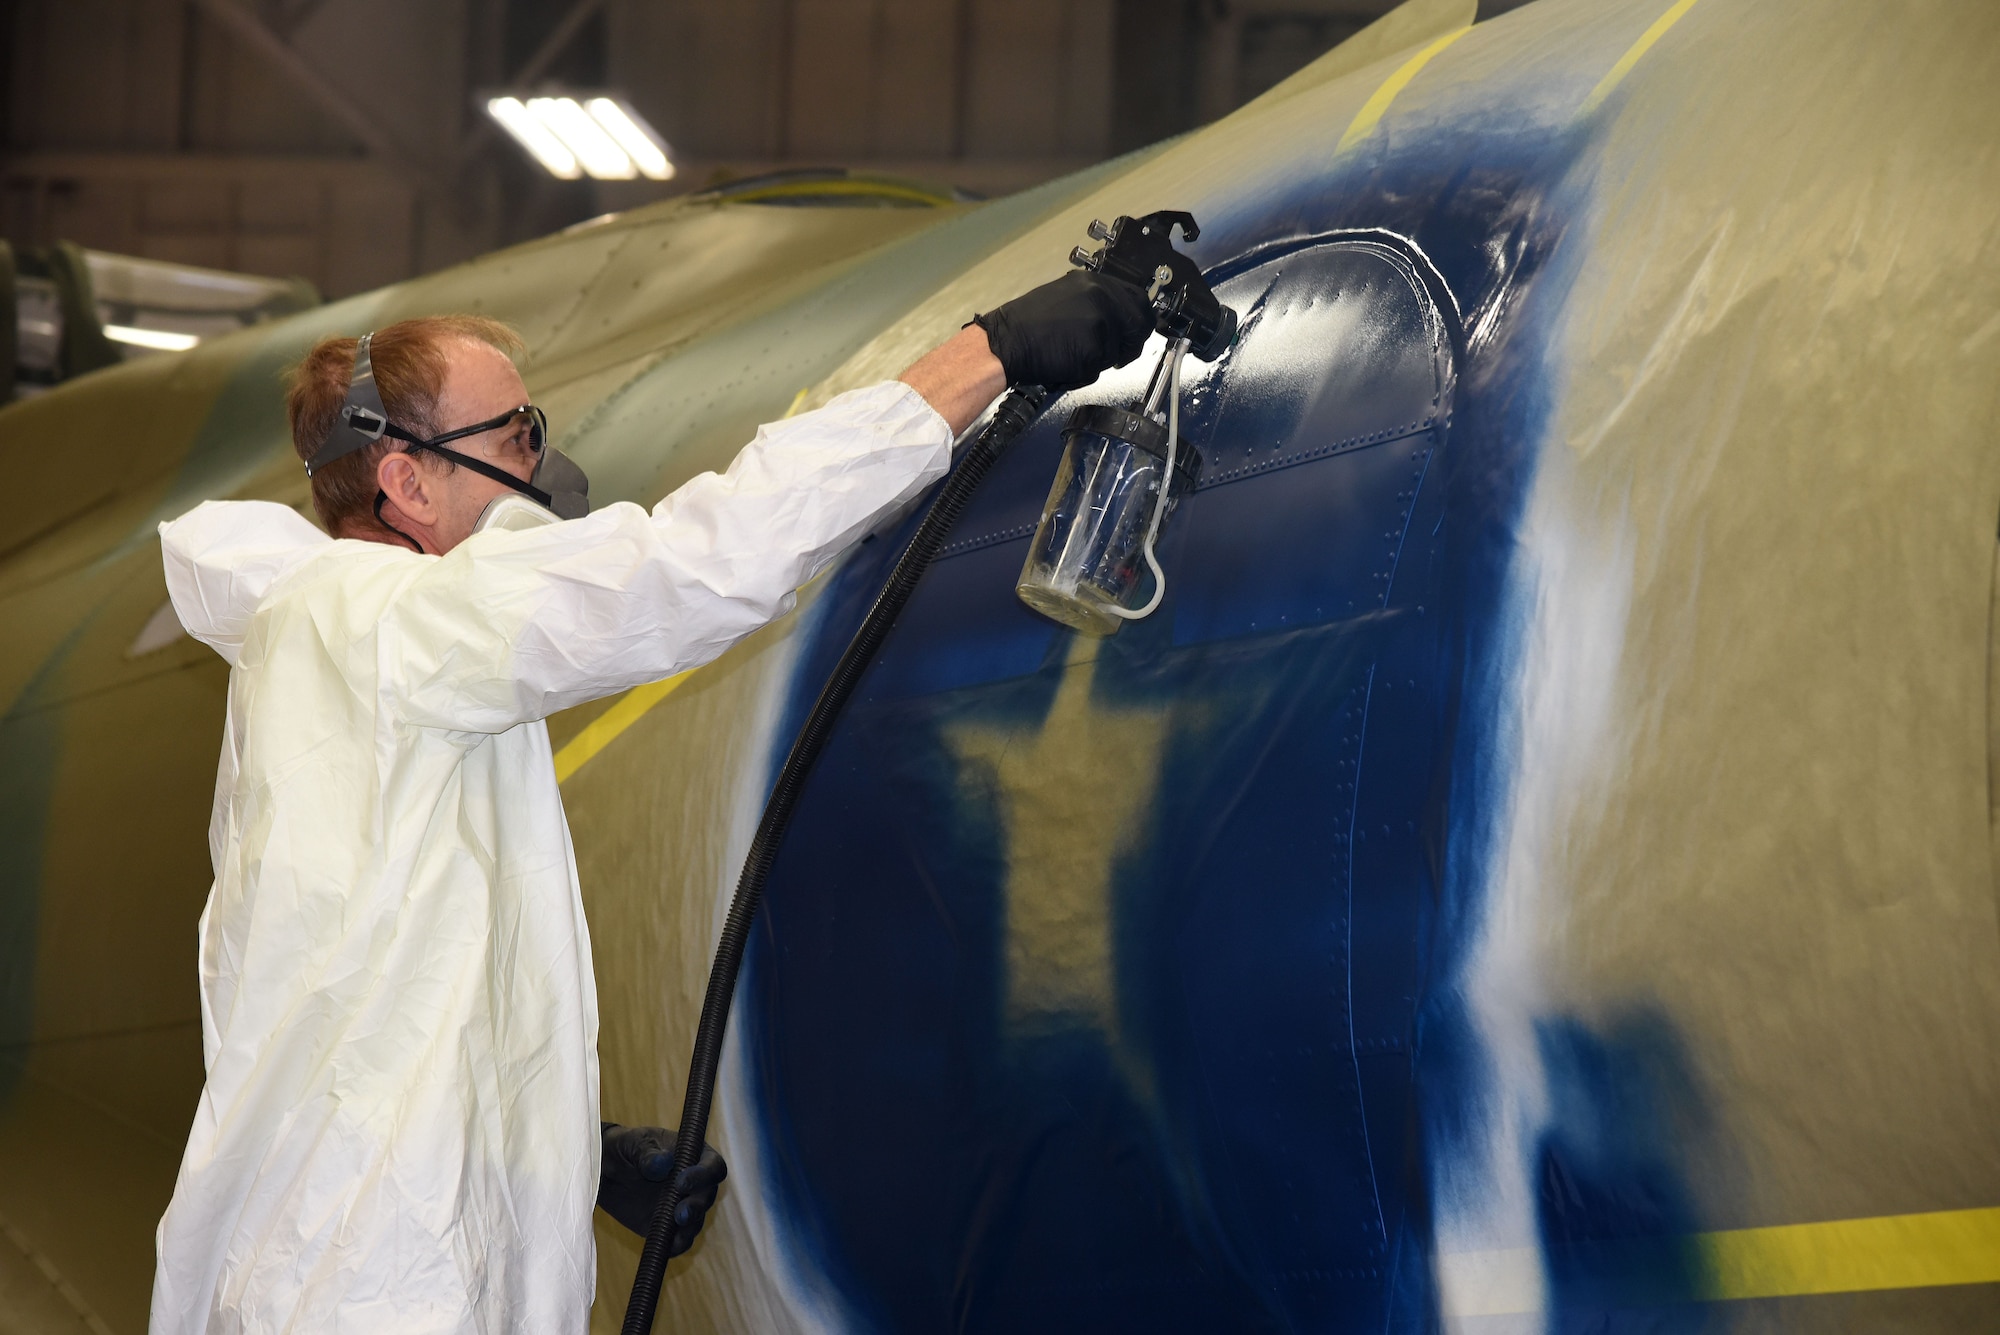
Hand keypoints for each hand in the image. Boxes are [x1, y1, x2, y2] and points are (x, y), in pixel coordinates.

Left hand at [598, 1122, 727, 1255]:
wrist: (605, 1170)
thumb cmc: (625, 1148)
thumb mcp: (634, 1144)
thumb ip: (649, 1154)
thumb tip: (664, 1164)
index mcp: (695, 1156)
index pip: (713, 1167)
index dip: (704, 1175)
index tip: (682, 1182)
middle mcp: (695, 1184)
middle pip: (707, 1197)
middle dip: (696, 1207)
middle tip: (680, 1214)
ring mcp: (681, 1206)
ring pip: (696, 1222)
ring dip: (688, 1229)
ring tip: (673, 1233)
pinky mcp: (667, 1227)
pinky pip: (678, 1241)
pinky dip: (675, 1246)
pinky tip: (666, 1247)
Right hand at [972, 270, 1155, 393]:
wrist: (1005, 342)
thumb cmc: (1028, 326)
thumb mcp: (1067, 299)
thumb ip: (1096, 304)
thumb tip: (1120, 317)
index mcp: (1094, 282)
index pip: (1138, 298)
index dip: (1139, 319)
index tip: (1135, 332)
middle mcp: (1102, 296)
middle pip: (1140, 323)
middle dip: (1131, 343)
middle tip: (1117, 355)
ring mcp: (1101, 321)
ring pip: (1120, 349)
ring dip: (1103, 360)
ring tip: (1073, 355)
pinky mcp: (1095, 347)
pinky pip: (1102, 368)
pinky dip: (1086, 372)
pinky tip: (1066, 364)